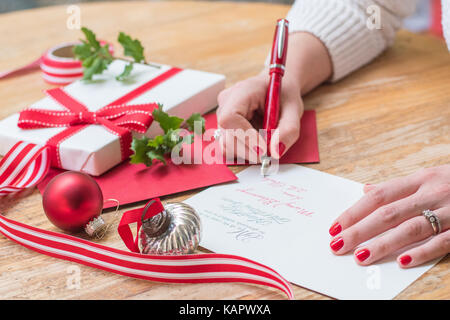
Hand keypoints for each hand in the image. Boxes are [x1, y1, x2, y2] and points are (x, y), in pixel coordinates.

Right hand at [216, 73, 302, 161]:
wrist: (279, 88)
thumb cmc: (284, 95)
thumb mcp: (294, 110)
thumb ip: (288, 130)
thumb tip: (275, 152)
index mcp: (242, 91)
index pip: (230, 118)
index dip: (245, 136)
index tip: (263, 148)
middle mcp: (227, 102)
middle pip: (226, 135)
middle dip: (248, 150)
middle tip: (267, 155)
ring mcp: (222, 114)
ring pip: (226, 144)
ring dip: (246, 152)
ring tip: (264, 147)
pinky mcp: (224, 126)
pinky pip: (229, 145)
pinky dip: (244, 151)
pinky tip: (257, 146)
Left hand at [329, 165, 449, 267]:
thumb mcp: (428, 176)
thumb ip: (397, 187)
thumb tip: (366, 190)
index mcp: (420, 179)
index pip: (379, 196)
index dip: (354, 211)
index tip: (334, 227)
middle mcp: (432, 192)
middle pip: (388, 213)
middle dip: (359, 230)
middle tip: (337, 245)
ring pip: (411, 229)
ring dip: (383, 244)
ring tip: (360, 257)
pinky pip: (443, 242)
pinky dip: (423, 252)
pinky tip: (402, 261)